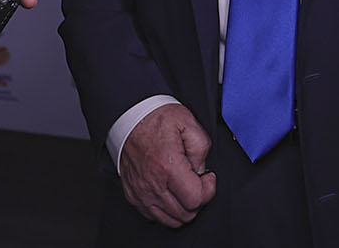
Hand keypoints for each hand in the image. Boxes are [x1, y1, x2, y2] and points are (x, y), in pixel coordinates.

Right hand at [120, 104, 216, 227]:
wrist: (129, 117)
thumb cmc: (156, 119)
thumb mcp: (188, 123)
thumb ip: (202, 149)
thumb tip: (202, 172)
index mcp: (168, 166)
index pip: (196, 200)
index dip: (208, 189)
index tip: (207, 177)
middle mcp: (152, 184)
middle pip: (185, 214)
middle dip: (197, 199)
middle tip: (196, 181)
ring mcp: (141, 192)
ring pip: (170, 220)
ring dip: (182, 207)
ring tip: (184, 188)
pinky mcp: (133, 195)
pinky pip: (154, 217)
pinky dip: (166, 210)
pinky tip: (170, 193)